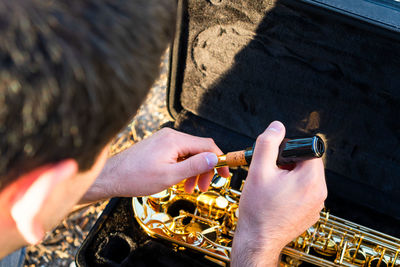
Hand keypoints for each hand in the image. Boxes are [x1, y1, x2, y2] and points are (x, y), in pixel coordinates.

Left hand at [82, 128, 229, 201]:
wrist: (111, 176)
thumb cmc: (135, 177)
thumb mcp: (170, 176)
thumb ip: (194, 166)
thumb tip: (214, 158)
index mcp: (175, 140)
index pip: (207, 146)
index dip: (219, 160)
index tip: (225, 173)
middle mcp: (170, 136)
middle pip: (199, 149)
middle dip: (205, 168)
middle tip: (204, 186)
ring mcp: (164, 140)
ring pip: (189, 153)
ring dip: (194, 170)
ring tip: (190, 187)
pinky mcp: (159, 146)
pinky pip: (178, 154)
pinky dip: (183, 167)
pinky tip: (180, 180)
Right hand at [231, 121, 325, 265]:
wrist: (257, 239)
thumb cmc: (258, 209)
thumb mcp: (258, 170)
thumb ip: (268, 143)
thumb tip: (277, 126)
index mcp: (312, 180)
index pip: (309, 150)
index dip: (290, 150)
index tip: (276, 160)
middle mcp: (320, 193)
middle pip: (307, 164)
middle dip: (288, 164)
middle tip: (271, 174)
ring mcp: (316, 206)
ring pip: (304, 178)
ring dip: (289, 177)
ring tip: (272, 187)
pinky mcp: (311, 214)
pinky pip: (304, 193)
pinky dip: (291, 191)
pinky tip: (276, 198)